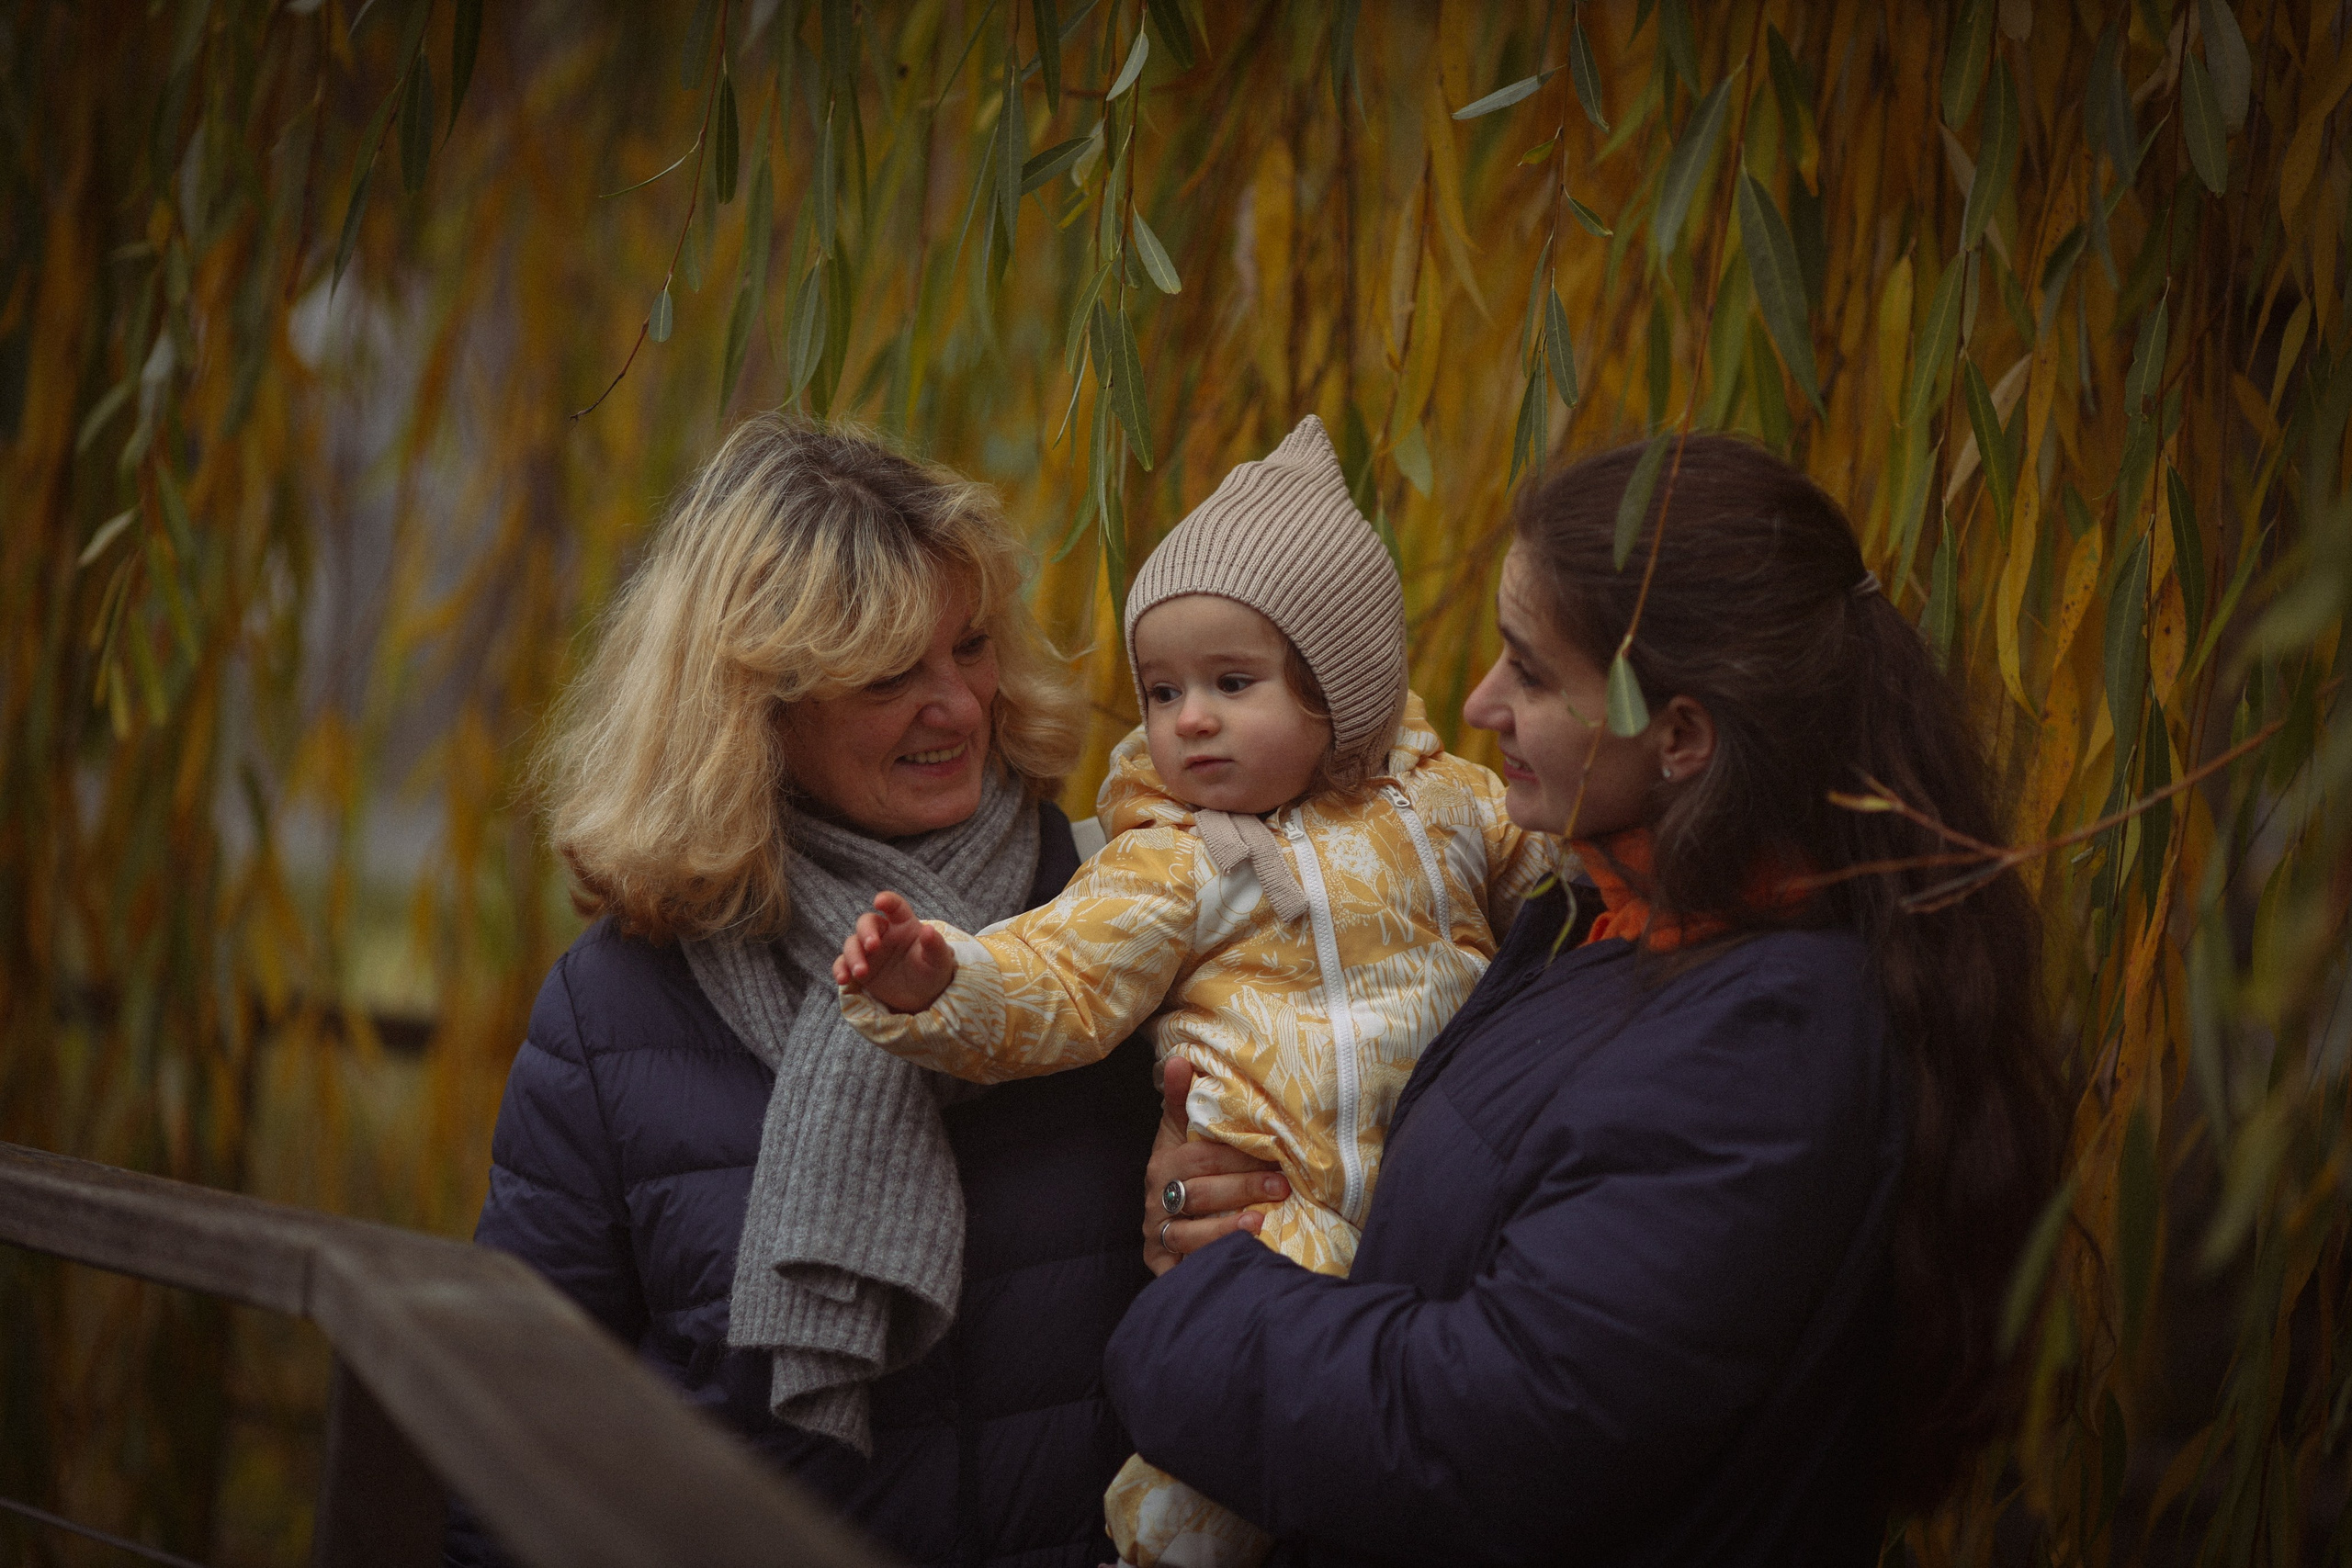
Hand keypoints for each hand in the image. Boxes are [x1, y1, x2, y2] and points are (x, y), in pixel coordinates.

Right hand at [832, 891, 957, 1012]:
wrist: (923, 996)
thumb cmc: (933, 971)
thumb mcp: (939, 960)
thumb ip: (935, 945)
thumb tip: (928, 930)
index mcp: (903, 924)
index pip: (894, 906)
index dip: (886, 900)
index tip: (879, 901)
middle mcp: (883, 933)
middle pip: (866, 923)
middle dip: (866, 932)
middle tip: (872, 946)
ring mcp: (868, 951)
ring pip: (852, 944)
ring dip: (853, 956)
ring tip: (861, 973)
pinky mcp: (859, 968)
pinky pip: (843, 964)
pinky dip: (840, 969)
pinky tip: (843, 980)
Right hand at [1143, 1058, 1288, 1275]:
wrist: (1165, 1219)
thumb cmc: (1183, 1170)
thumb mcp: (1180, 1134)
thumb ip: (1181, 1100)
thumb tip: (1179, 1059)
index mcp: (1163, 1165)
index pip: (1199, 1158)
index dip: (1234, 1157)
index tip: (1272, 1154)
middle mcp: (1157, 1201)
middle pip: (1199, 1193)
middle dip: (1241, 1189)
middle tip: (1282, 1187)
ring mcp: (1159, 1235)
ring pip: (1189, 1235)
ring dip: (1224, 1230)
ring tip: (1259, 1223)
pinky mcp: (1162, 1266)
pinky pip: (1181, 1270)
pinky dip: (1205, 1267)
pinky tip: (1236, 1263)